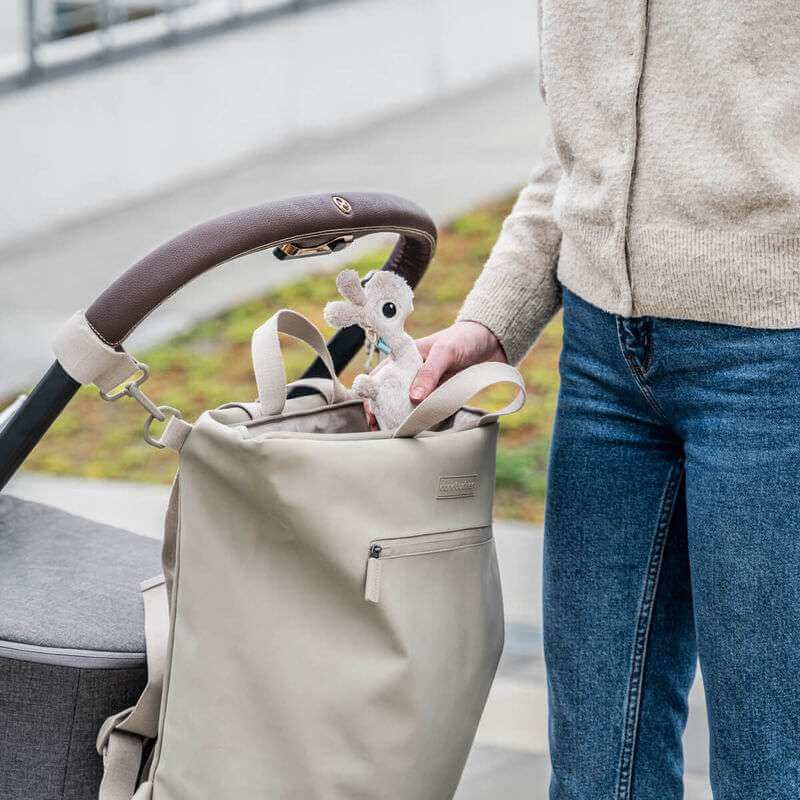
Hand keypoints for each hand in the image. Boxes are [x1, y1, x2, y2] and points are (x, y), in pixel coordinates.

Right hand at [362, 321, 505, 428]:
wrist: (491, 341)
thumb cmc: (464, 338)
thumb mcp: (445, 351)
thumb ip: (429, 372)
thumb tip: (414, 398)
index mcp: (404, 357)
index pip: (380, 378)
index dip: (373, 395)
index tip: (372, 413)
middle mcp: (411, 373)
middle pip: (391, 396)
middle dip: (385, 413)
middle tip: (383, 430)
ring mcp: (426, 386)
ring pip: (408, 406)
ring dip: (403, 420)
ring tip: (399, 435)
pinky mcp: (440, 395)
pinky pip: (428, 411)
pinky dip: (424, 420)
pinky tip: (420, 430)